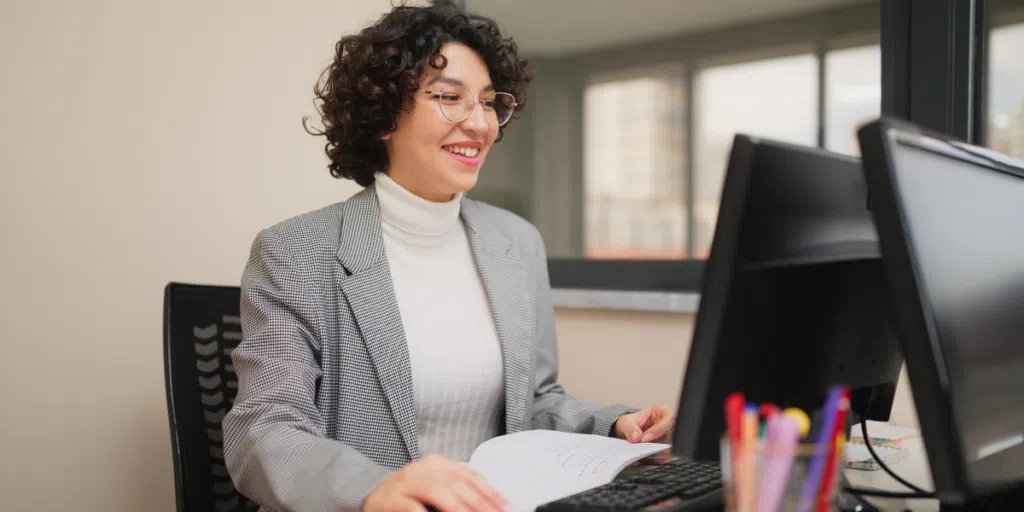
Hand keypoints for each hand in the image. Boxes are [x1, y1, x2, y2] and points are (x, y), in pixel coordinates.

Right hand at [363, 454, 509, 511]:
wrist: (372, 495)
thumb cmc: (409, 495)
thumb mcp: (435, 488)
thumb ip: (458, 493)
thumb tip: (487, 506)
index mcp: (438, 464)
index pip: (470, 476)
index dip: (490, 493)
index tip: (505, 508)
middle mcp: (423, 469)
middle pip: (457, 483)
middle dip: (479, 502)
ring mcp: (405, 482)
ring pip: (436, 490)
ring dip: (457, 507)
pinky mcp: (390, 499)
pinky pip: (410, 506)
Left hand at [614, 404, 675, 464]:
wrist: (626, 433)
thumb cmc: (629, 423)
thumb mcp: (626, 422)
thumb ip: (630, 429)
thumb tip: (636, 437)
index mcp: (662, 412)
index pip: (669, 419)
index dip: (658, 430)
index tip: (644, 438)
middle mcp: (668, 426)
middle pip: (672, 436)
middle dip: (657, 445)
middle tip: (643, 450)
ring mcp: (667, 439)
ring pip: (669, 448)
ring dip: (656, 454)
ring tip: (641, 455)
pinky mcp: (664, 451)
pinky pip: (664, 457)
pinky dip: (654, 460)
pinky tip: (644, 459)